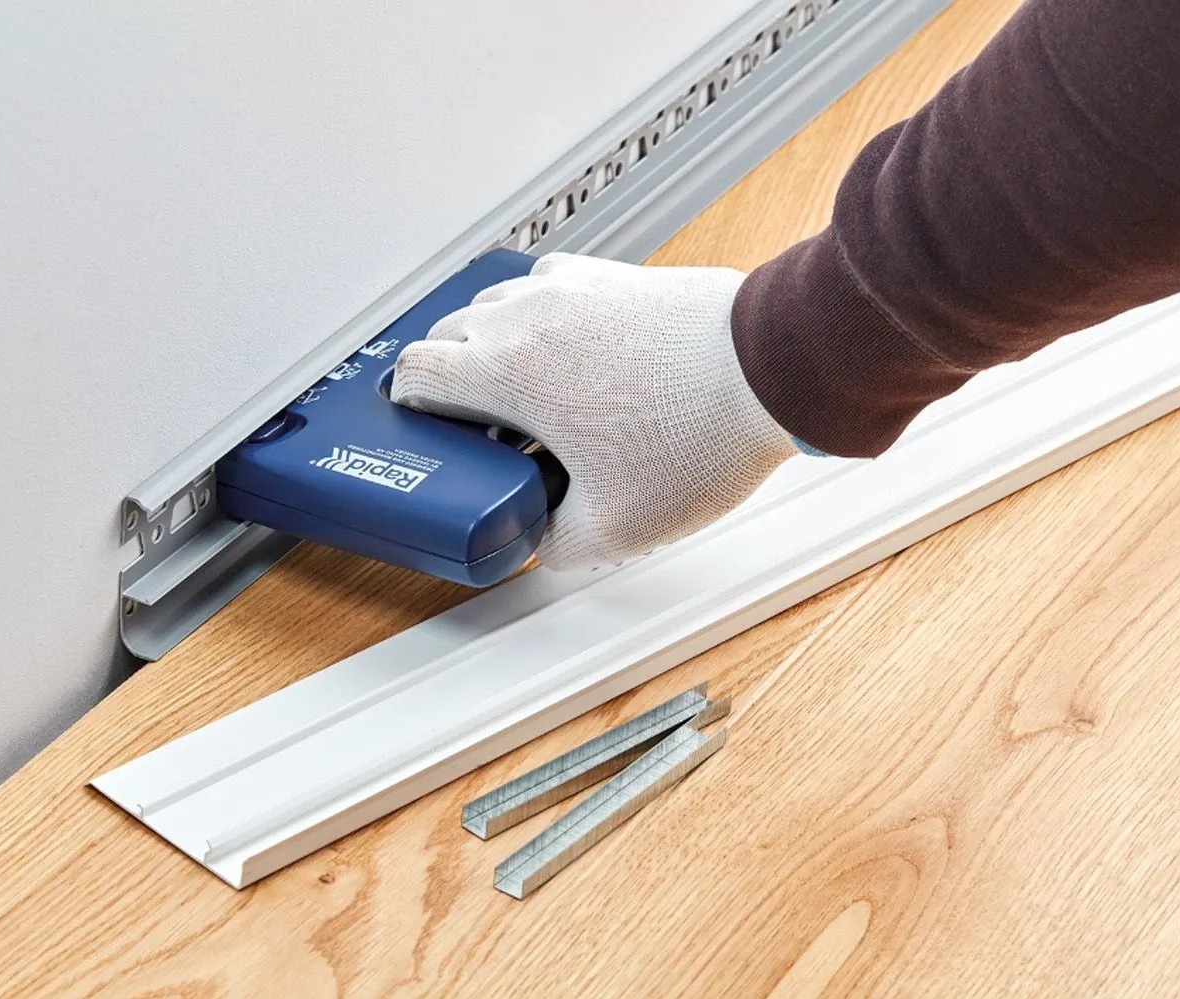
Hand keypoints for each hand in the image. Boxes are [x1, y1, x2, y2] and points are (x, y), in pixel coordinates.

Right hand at [392, 252, 797, 569]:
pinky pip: (550, 288)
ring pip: (497, 304)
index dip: (407, 404)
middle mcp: (528, 315)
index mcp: (507, 371)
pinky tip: (577, 358)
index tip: (423, 424)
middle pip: (449, 332)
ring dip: (494, 343)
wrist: (772, 368)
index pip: (414, 371)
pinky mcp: (614, 276)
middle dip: (451, 376)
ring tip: (528, 392)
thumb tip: (541, 539)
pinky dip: (543, 318)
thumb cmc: (698, 434)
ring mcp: (572, 287)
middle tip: (477, 422)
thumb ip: (556, 542)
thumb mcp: (614, 527)